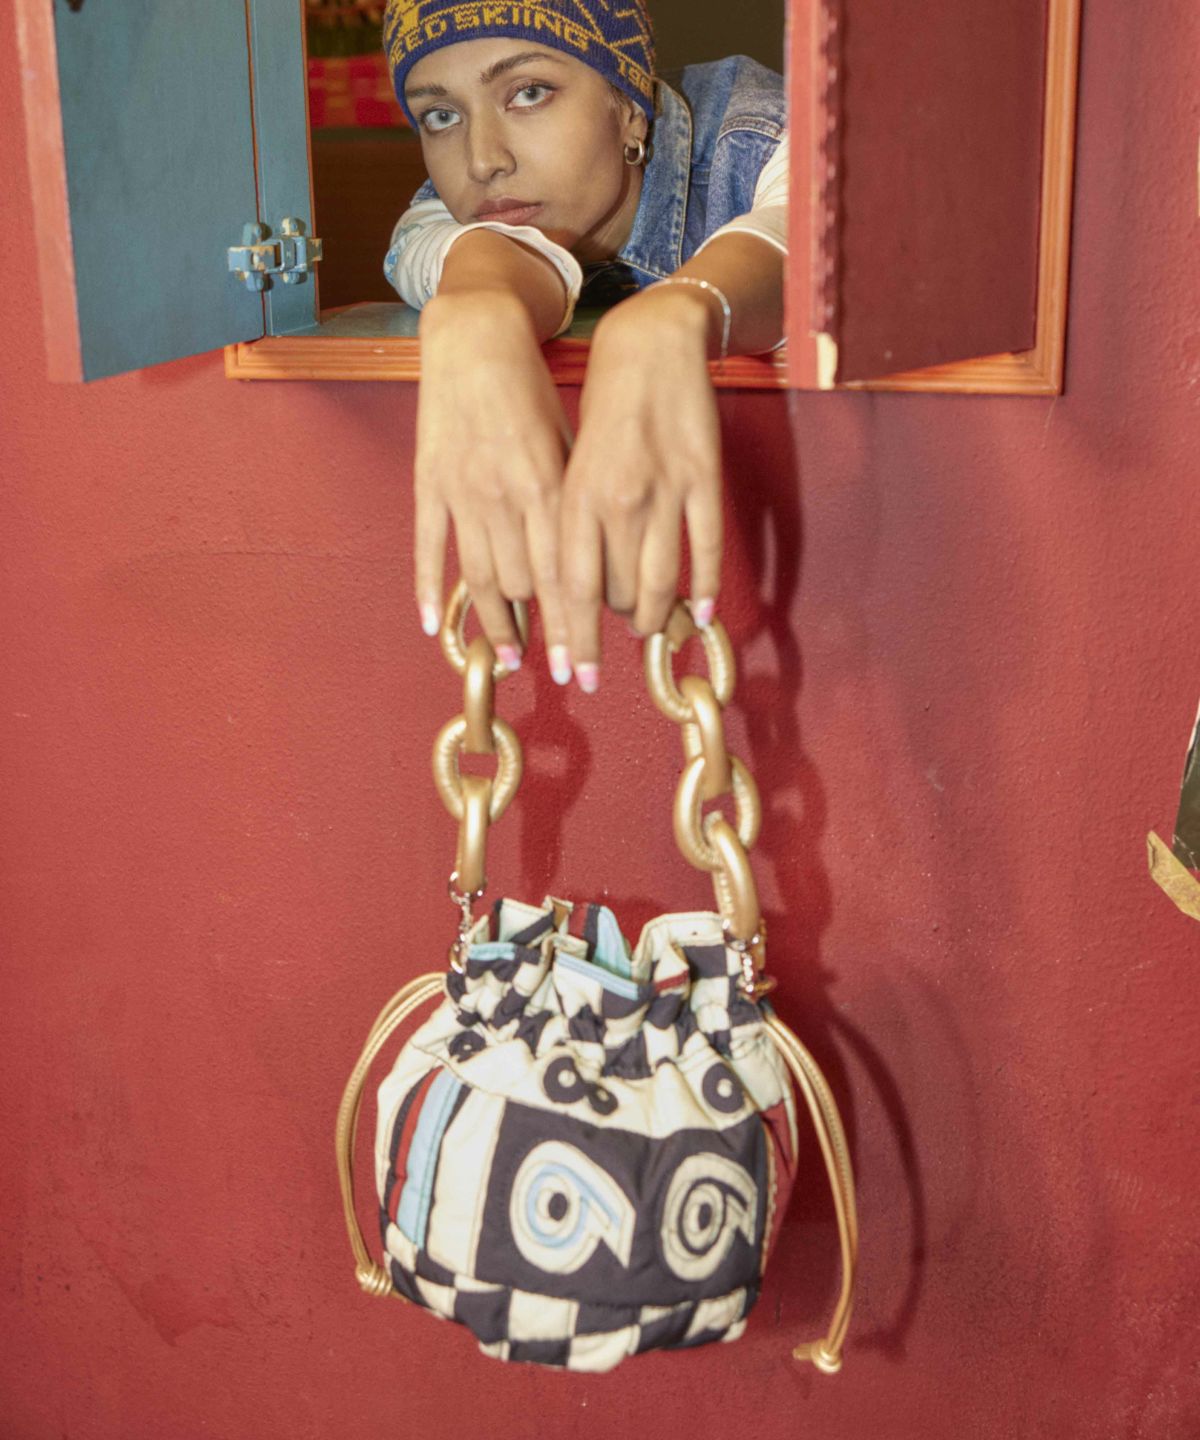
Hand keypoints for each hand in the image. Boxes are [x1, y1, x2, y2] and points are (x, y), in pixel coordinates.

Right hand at [415, 290, 573, 680]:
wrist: (475, 336)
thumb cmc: (532, 389)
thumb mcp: (568, 440)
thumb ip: (574, 500)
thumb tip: (592, 559)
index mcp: (546, 484)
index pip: (564, 575)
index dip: (572, 627)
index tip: (580, 666)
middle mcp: (503, 495)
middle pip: (525, 587)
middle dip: (545, 633)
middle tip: (558, 670)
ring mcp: (461, 493)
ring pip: (480, 577)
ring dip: (498, 622)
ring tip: (512, 654)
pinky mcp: (429, 484)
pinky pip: (429, 548)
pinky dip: (431, 590)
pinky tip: (437, 626)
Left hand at [559, 286, 722, 689]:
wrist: (650, 343)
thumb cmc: (599, 407)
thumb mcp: (566, 461)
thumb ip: (567, 520)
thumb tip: (568, 584)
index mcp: (573, 494)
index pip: (570, 586)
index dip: (571, 636)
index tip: (572, 675)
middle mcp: (616, 498)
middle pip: (614, 592)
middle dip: (611, 628)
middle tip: (612, 645)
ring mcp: (664, 490)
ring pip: (659, 579)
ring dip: (654, 615)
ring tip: (651, 630)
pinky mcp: (703, 478)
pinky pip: (704, 549)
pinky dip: (703, 587)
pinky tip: (701, 613)